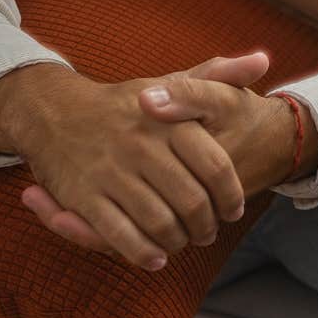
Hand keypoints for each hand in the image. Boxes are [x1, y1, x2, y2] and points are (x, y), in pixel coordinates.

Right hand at [22, 52, 309, 256]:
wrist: (55, 112)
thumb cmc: (126, 104)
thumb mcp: (172, 82)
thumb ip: (218, 75)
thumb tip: (263, 61)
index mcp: (168, 121)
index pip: (216, 167)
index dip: (231, 196)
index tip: (234, 210)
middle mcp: (141, 145)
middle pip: (191, 202)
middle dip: (206, 226)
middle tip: (208, 233)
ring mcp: (110, 172)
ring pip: (160, 223)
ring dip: (177, 241)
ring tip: (183, 242)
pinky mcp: (83, 196)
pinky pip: (120, 234)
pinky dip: (142, 253)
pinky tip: (155, 257)